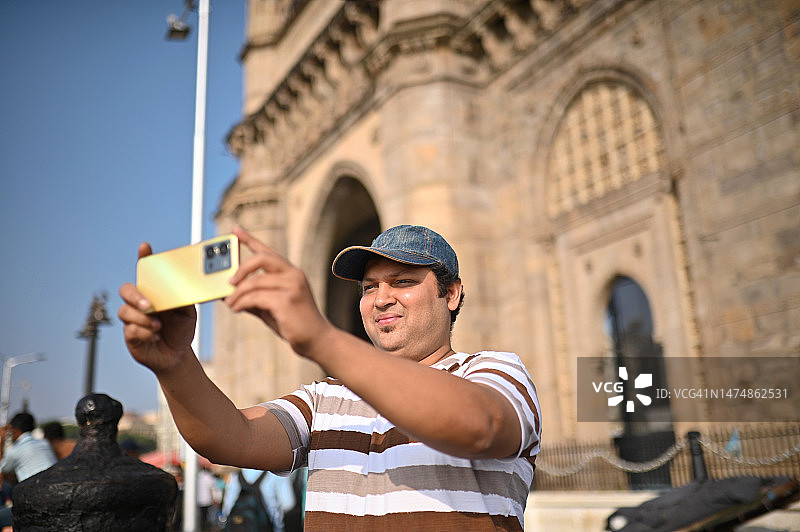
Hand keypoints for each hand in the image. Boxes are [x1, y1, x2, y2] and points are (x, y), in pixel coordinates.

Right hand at [118, 242, 196, 373]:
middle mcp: (140, 303)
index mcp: (154, 294)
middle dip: (136, 296)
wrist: (178, 354)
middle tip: (149, 306)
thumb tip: (183, 288)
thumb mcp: (188, 312)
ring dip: (142, 319)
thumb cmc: (181, 329)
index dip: (143, 258)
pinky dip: (143, 332)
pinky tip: (154, 336)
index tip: (145, 247)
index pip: (145, 272)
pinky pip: (129, 330)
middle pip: (126, 290)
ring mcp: (133, 319)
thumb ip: (184, 299)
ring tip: (158, 326)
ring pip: (125, 311)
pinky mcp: (130, 335)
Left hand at [225, 226, 331, 356]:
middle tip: (228, 281)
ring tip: (229, 303)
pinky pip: (256, 297)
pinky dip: (242, 303)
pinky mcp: (287, 301)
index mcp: (291, 272)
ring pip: (255, 281)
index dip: (250, 239)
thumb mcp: (271, 306)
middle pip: (261, 258)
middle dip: (240, 268)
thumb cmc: (294, 323)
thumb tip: (229, 293)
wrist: (317, 340)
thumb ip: (254, 297)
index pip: (267, 251)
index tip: (235, 230)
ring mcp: (292, 286)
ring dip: (237, 293)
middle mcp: (293, 274)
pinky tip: (236, 309)